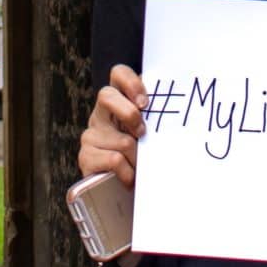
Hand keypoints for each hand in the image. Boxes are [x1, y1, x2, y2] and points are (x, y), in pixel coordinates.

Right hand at [77, 64, 147, 186]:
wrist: (126, 192)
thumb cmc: (145, 157)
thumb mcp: (152, 134)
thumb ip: (157, 118)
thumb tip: (180, 108)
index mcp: (119, 101)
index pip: (118, 74)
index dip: (130, 82)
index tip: (145, 102)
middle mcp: (101, 114)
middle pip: (106, 95)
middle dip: (130, 114)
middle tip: (143, 133)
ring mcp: (91, 135)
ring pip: (121, 140)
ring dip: (137, 157)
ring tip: (140, 165)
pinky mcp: (86, 157)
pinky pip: (114, 160)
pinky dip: (127, 172)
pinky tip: (129, 177)